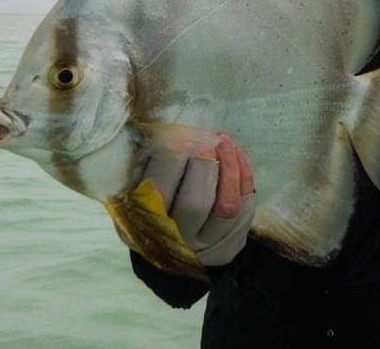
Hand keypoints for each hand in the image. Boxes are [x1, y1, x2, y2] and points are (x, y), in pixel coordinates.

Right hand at [143, 134, 255, 265]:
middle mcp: (177, 240)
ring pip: (227, 207)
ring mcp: (206, 246)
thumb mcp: (134, 188)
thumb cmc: (146, 206)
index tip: (178, 133)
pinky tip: (237, 155)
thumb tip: (161, 133)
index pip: (159, 187)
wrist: (165, 246)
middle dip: (205, 163)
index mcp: (146, 224)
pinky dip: (245, 178)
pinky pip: (245, 209)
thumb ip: (144, 165)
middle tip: (206, 138)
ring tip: (224, 140)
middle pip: (197, 201)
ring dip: (230, 168)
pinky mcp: (229, 246)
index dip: (172, 155)